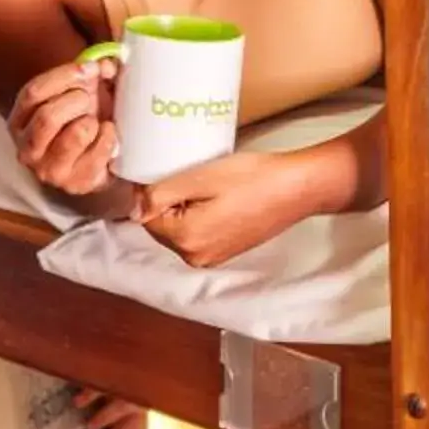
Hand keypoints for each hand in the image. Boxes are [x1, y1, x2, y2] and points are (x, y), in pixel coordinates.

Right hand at [10, 55, 119, 197]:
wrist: (97, 159)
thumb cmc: (82, 118)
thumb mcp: (79, 90)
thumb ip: (90, 72)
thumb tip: (106, 65)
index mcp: (19, 121)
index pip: (32, 93)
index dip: (64, 76)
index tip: (90, 68)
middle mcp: (27, 149)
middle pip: (48, 117)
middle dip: (77, 101)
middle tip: (88, 99)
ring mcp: (50, 171)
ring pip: (75, 135)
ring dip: (91, 121)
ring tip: (95, 121)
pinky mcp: (76, 184)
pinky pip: (99, 153)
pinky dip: (109, 137)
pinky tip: (107, 134)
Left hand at [132, 149, 326, 267]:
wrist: (296, 188)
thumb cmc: (252, 178)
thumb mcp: (200, 177)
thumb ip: (161, 194)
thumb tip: (132, 206)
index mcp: (186, 240)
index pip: (147, 216)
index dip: (154, 190)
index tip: (173, 170)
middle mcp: (196, 257)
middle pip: (162, 226)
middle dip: (169, 201)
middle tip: (191, 173)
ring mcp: (213, 258)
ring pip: (180, 229)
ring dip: (184, 207)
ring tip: (207, 183)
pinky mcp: (226, 252)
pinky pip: (198, 234)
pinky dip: (200, 215)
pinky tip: (219, 196)